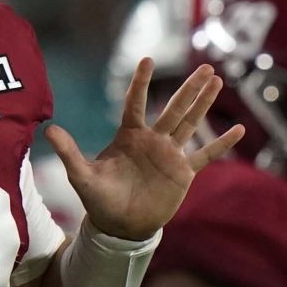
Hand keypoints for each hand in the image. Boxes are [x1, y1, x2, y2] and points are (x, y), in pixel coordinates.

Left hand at [46, 58, 243, 240]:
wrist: (119, 226)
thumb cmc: (99, 199)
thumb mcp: (81, 176)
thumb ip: (68, 152)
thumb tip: (48, 130)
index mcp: (128, 136)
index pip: (135, 103)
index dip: (140, 83)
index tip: (147, 59)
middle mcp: (152, 140)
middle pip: (173, 108)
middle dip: (189, 88)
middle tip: (206, 67)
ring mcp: (170, 155)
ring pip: (191, 123)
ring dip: (204, 103)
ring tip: (217, 81)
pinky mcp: (183, 172)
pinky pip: (205, 154)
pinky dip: (221, 143)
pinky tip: (238, 129)